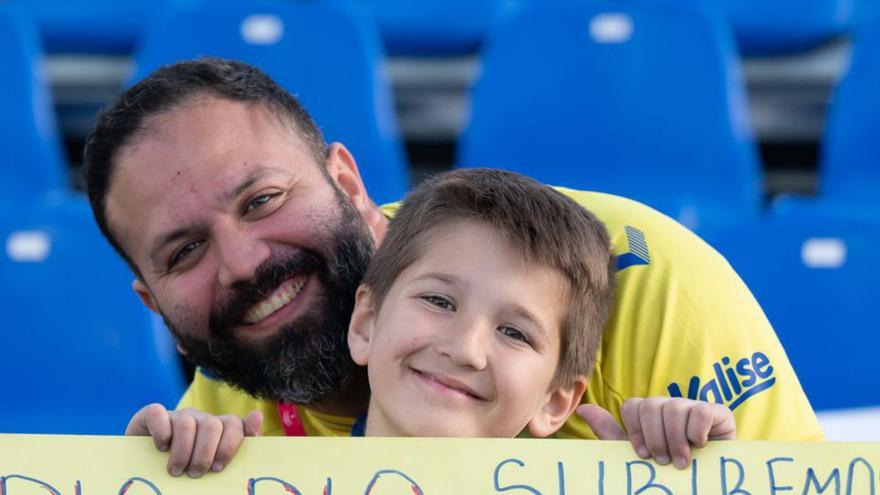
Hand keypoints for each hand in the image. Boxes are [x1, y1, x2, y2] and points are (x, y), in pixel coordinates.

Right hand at [125, 403, 262, 477]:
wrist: (147, 468)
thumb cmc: (186, 469)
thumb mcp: (213, 464)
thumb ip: (239, 445)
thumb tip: (257, 414)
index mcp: (218, 428)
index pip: (234, 424)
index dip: (228, 447)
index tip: (218, 469)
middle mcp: (199, 418)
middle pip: (211, 425)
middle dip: (204, 454)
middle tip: (195, 474)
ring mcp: (176, 415)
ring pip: (186, 423)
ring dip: (182, 452)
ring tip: (176, 471)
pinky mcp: (150, 415)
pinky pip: (158, 414)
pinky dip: (161, 432)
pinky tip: (161, 448)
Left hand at [578, 397, 735, 468]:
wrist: (701, 488)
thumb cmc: (667, 474)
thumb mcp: (636, 455)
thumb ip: (610, 432)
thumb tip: (583, 408)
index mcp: (650, 414)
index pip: (633, 405)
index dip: (635, 431)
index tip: (643, 456)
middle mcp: (671, 407)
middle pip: (651, 405)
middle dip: (654, 437)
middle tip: (663, 461)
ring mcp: (694, 408)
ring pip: (674, 408)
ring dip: (675, 440)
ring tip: (681, 462)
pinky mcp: (719, 414)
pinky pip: (701, 410)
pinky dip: (697, 431)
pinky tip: (700, 446)